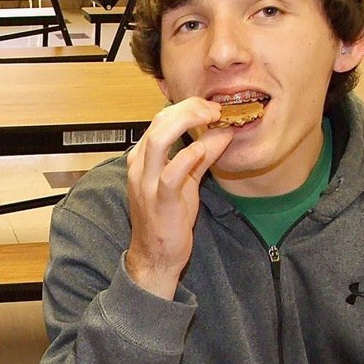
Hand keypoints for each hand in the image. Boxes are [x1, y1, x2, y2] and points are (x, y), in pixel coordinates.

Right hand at [125, 98, 230, 298]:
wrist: (155, 256)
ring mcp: (147, 183)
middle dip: (190, 108)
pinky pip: (170, 174)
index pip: (161, 119)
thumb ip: (203, 156)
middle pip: (159, 121)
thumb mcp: (187, 181)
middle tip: (215, 109)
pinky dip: (188, 157)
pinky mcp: (159, 202)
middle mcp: (140, 166)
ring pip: (159, 139)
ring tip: (211, 118)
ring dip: (187, 122)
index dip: (188, 107)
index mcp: (143, 158)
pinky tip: (203, 149)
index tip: (211, 107)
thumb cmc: (166, 219)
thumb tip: (223, 132)